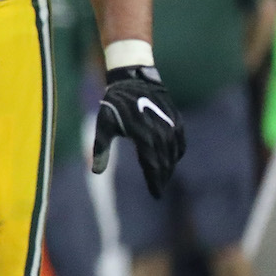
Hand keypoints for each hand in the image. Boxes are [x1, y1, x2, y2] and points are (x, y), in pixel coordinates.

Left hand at [92, 65, 185, 198]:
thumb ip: (100, 149)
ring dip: (170, 167)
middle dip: (162, 177)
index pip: (152, 166)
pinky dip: (178, 153)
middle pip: (165, 162)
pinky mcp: (177, 119)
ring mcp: (170, 125)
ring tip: (163, 177)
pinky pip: (181, 142)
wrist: (133, 80)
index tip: (156, 195)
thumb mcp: (103, 125)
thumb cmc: (114, 104)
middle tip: (158, 188)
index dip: (155, 182)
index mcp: (142, 135)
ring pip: (174, 154)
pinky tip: (173, 159)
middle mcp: (160, 132)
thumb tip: (95, 172)